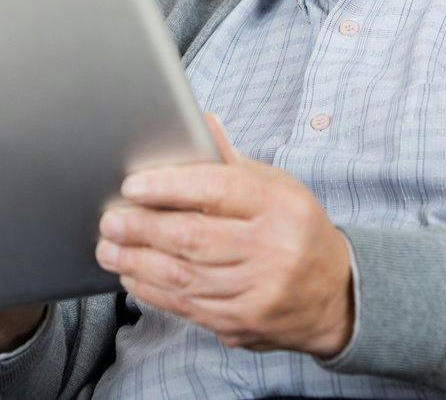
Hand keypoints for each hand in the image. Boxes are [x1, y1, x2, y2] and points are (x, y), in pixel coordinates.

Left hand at [95, 114, 354, 357]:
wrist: (336, 295)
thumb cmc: (297, 230)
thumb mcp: (279, 187)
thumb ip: (233, 161)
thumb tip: (200, 121)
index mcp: (281, 207)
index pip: (218, 190)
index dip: (169, 187)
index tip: (133, 185)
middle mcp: (272, 250)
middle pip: (194, 237)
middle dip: (142, 228)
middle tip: (111, 219)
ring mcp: (257, 291)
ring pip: (184, 276)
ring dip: (138, 261)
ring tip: (109, 247)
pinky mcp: (242, 322)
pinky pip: (187, 306)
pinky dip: (153, 291)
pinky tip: (133, 276)